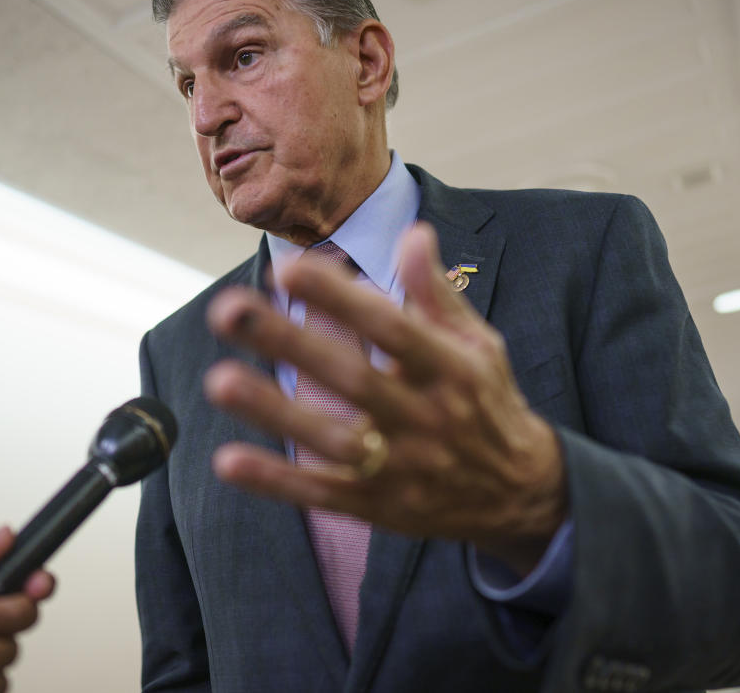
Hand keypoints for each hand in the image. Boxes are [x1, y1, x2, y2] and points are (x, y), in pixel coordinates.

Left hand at [204, 222, 566, 573]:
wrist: (520, 495)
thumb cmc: (486, 402)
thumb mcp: (478, 343)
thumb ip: (436, 293)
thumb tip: (413, 232)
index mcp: (449, 369)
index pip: (391, 328)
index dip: (340, 299)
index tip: (288, 268)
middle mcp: (425, 418)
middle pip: (351, 378)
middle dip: (289, 343)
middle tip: (228, 309)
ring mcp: (401, 467)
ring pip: (332, 439)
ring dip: (274, 412)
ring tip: (218, 381)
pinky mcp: (379, 507)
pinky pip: (323, 493)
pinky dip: (277, 481)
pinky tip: (229, 461)